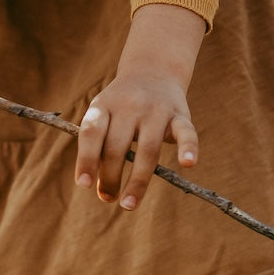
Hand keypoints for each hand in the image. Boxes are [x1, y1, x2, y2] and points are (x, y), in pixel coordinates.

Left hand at [74, 3, 205, 211]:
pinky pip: (186, 133)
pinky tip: (188, 164)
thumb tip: (98, 186)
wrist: (153, 70)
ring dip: (138, 181)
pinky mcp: (180, 115)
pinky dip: (189, 147)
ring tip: (128, 204)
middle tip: (108, 198)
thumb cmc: (122, 106)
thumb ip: (98, 145)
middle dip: (110, 177)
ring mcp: (156, 110)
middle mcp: (130, 105)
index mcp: (105, 105)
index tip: (84, 184)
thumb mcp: (104, 114)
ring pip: (147, 149)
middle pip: (117, 146)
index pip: (92, 132)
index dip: (86, 159)